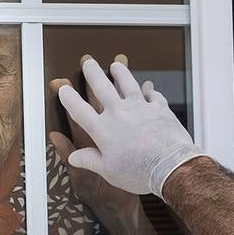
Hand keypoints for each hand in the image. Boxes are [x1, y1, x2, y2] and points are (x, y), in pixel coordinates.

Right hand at [55, 56, 200, 198]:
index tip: (64, 90)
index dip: (69, 98)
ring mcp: (140, 108)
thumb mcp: (108, 171)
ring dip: (120, 73)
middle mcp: (119, 113)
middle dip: (93, 73)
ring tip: (116, 65)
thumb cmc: (138, 172)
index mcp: (103, 130)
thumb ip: (90, 160)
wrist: (169, 166)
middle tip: (88, 62)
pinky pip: (154, 95)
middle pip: (102, 87)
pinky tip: (149, 89)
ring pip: (127, 83)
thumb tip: (74, 157)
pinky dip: (150, 91)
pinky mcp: (159, 108)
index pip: (79, 110)